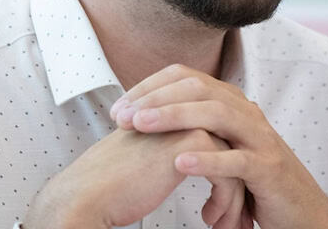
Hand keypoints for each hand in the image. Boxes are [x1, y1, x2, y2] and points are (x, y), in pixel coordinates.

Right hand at [23, 127, 250, 228]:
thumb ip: (166, 146)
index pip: (215, 137)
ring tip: (226, 226)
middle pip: (228, 146)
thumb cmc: (111, 182)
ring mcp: (188, 122)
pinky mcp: (192, 140)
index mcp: (170, 112)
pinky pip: (227, 174)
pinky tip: (210, 221)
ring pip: (233, 161)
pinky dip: (225, 202)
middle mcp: (182, 110)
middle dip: (238, 184)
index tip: (226, 200)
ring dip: (234, 199)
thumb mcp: (145, 155)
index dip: (223, 170)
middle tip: (238, 216)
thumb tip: (184, 162)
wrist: (89, 194)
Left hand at [110, 64, 327, 228]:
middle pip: (197, 88)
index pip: (185, 77)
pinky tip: (179, 162)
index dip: (149, 87)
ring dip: (174, 117)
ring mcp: (259, 137)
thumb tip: (143, 117)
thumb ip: (191, 127)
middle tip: (122, 116)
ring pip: (216, 114)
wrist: (298, 208)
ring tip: (141, 126)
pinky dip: (207, 159)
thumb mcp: (219, 144)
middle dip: (155, 99)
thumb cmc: (250, 178)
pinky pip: (236, 159)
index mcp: (230, 102)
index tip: (118, 108)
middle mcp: (245, 111)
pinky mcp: (268, 168)